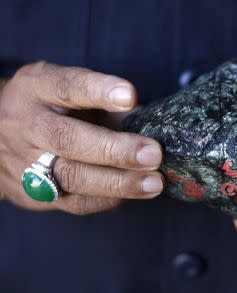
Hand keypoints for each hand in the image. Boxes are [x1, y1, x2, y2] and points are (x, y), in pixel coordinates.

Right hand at [0, 61, 163, 214]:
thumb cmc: (53, 109)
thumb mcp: (71, 91)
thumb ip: (107, 103)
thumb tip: (153, 123)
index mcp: (36, 88)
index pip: (66, 86)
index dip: (98, 91)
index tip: (129, 95)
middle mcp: (24, 123)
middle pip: (67, 139)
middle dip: (115, 150)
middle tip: (153, 154)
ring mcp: (20, 162)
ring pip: (69, 176)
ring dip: (118, 182)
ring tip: (153, 184)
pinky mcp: (27, 193)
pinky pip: (72, 201)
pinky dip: (107, 198)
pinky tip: (132, 193)